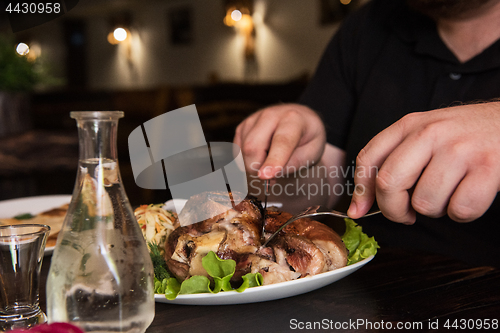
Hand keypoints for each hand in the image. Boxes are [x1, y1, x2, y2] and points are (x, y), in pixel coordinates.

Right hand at [234, 103, 325, 178]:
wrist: (300, 121)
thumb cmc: (308, 139)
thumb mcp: (312, 153)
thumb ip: (293, 164)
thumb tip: (270, 173)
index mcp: (293, 119)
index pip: (281, 141)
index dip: (273, 160)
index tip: (265, 176)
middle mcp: (270, 115)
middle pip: (253, 146)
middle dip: (257, 168)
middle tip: (272, 177)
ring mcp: (253, 119)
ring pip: (242, 151)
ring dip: (253, 165)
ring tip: (271, 163)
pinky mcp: (242, 127)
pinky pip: (237, 151)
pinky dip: (247, 160)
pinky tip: (262, 157)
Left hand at [348, 102, 499, 222]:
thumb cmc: (465, 135)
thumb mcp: (425, 133)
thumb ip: (394, 160)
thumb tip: (359, 206)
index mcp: (411, 124)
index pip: (369, 158)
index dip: (360, 191)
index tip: (359, 211)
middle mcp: (431, 133)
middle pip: (389, 183)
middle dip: (393, 209)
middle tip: (406, 214)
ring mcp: (460, 149)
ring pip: (425, 203)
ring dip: (435, 210)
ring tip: (447, 194)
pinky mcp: (488, 167)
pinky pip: (460, 210)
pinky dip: (462, 213)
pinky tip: (468, 195)